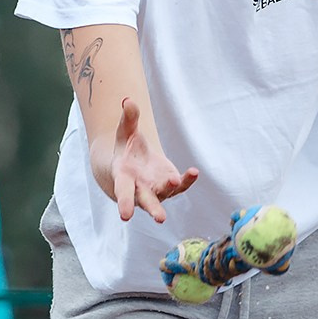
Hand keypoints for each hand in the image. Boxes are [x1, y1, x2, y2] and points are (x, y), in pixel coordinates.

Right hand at [93, 97, 198, 223]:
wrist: (133, 163)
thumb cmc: (126, 148)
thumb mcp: (125, 132)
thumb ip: (127, 118)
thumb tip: (128, 100)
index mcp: (124, 178)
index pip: (123, 192)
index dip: (124, 203)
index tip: (125, 216)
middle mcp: (140, 189)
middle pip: (146, 201)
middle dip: (153, 209)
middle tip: (160, 218)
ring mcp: (157, 190)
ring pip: (165, 195)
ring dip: (171, 188)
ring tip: (176, 179)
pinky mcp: (171, 186)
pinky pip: (181, 186)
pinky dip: (187, 181)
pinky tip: (194, 172)